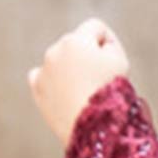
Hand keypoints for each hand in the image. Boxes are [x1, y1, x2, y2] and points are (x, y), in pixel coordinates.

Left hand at [28, 18, 130, 143]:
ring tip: (85, 93)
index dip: (109, 44)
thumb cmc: (111, 94)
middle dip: (87, 56)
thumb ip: (107, 44)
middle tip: (100, 82)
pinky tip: (66, 94)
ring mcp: (43, 69)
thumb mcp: (120, 62)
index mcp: (76, 40)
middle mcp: (55, 50)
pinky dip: (54, 82)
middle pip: (77, 44)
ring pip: (61, 60)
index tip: (113, 65)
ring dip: (72, 69)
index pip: (96, 27)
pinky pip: (44, 76)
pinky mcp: (36, 87)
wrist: (93, 129)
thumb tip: (93, 44)